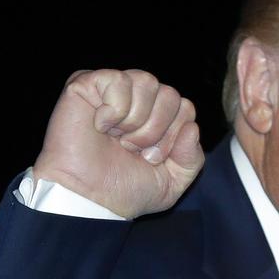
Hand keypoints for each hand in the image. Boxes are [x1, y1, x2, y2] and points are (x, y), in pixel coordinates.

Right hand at [32, 69, 203, 217]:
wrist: (88, 198)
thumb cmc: (124, 190)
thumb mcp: (172, 183)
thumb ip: (192, 158)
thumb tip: (192, 127)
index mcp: (159, 117)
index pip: (186, 108)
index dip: (172, 136)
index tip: (149, 158)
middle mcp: (139, 99)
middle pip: (170, 95)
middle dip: (154, 131)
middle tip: (131, 149)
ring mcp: (113, 89)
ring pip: (147, 82)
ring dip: (134, 120)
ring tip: (116, 138)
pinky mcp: (86, 83)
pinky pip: (119, 80)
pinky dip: (113, 109)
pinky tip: (100, 125)